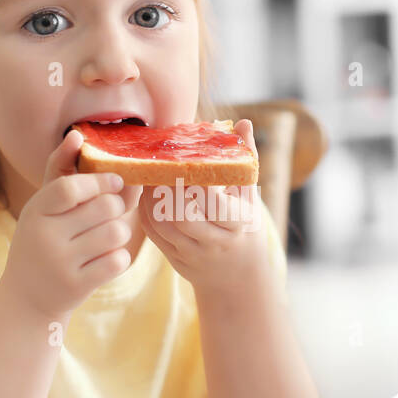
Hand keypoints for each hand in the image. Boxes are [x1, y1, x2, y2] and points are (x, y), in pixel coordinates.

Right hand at [0, 129, 142, 318]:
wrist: (28, 297)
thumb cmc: (42, 239)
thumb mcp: (43, 207)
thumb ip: (62, 171)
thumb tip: (78, 135)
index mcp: (36, 211)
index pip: (71, 188)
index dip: (99, 181)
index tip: (114, 181)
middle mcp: (45, 237)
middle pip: (103, 208)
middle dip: (116, 207)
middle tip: (111, 212)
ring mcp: (60, 263)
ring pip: (115, 233)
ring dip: (120, 233)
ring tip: (108, 236)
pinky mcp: (77, 286)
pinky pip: (117, 261)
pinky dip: (119, 258)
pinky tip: (106, 258)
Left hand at [137, 118, 268, 297]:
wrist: (238, 275)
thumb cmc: (244, 225)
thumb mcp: (250, 196)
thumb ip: (245, 159)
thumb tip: (243, 123)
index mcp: (237, 224)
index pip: (213, 203)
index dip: (196, 183)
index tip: (186, 162)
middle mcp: (214, 242)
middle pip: (183, 216)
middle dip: (167, 189)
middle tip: (161, 166)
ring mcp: (192, 254)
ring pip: (163, 225)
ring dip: (152, 198)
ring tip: (151, 176)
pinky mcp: (175, 260)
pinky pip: (154, 234)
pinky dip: (146, 211)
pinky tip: (148, 194)